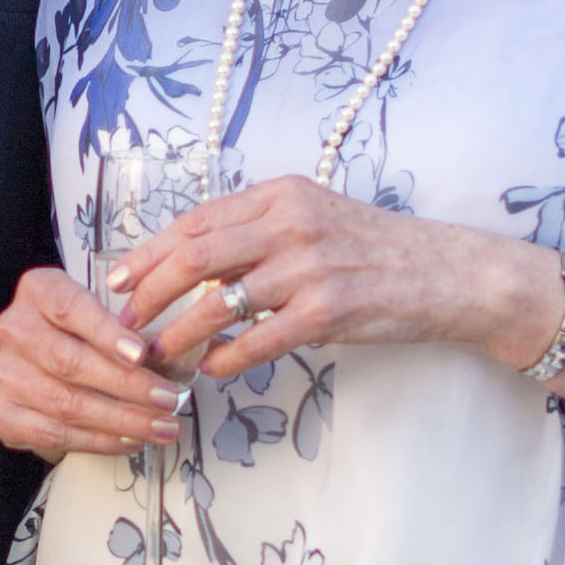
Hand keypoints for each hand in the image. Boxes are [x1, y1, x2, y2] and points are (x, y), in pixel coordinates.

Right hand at [0, 263, 188, 461]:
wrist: (33, 368)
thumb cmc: (78, 336)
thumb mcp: (99, 313)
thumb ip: (127, 325)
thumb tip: (178, 353)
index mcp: (38, 291)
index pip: (71, 308)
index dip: (106, 333)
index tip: (141, 354)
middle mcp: (13, 328)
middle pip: (71, 362)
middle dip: (127, 385)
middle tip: (169, 400)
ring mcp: (2, 373)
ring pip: (66, 403)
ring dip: (121, 420)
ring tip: (161, 427)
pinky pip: (53, 434)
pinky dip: (98, 442)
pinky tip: (130, 441)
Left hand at [120, 175, 564, 386]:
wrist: (448, 273)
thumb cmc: (376, 251)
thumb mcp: (315, 219)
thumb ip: (258, 233)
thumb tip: (194, 264)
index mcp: (281, 195)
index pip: (195, 220)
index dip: (147, 252)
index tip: (116, 279)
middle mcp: (291, 223)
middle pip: (194, 257)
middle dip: (148, 295)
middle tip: (125, 325)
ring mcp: (310, 266)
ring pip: (219, 302)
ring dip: (178, 335)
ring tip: (156, 358)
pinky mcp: (330, 310)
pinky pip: (259, 339)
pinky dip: (226, 358)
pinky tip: (210, 370)